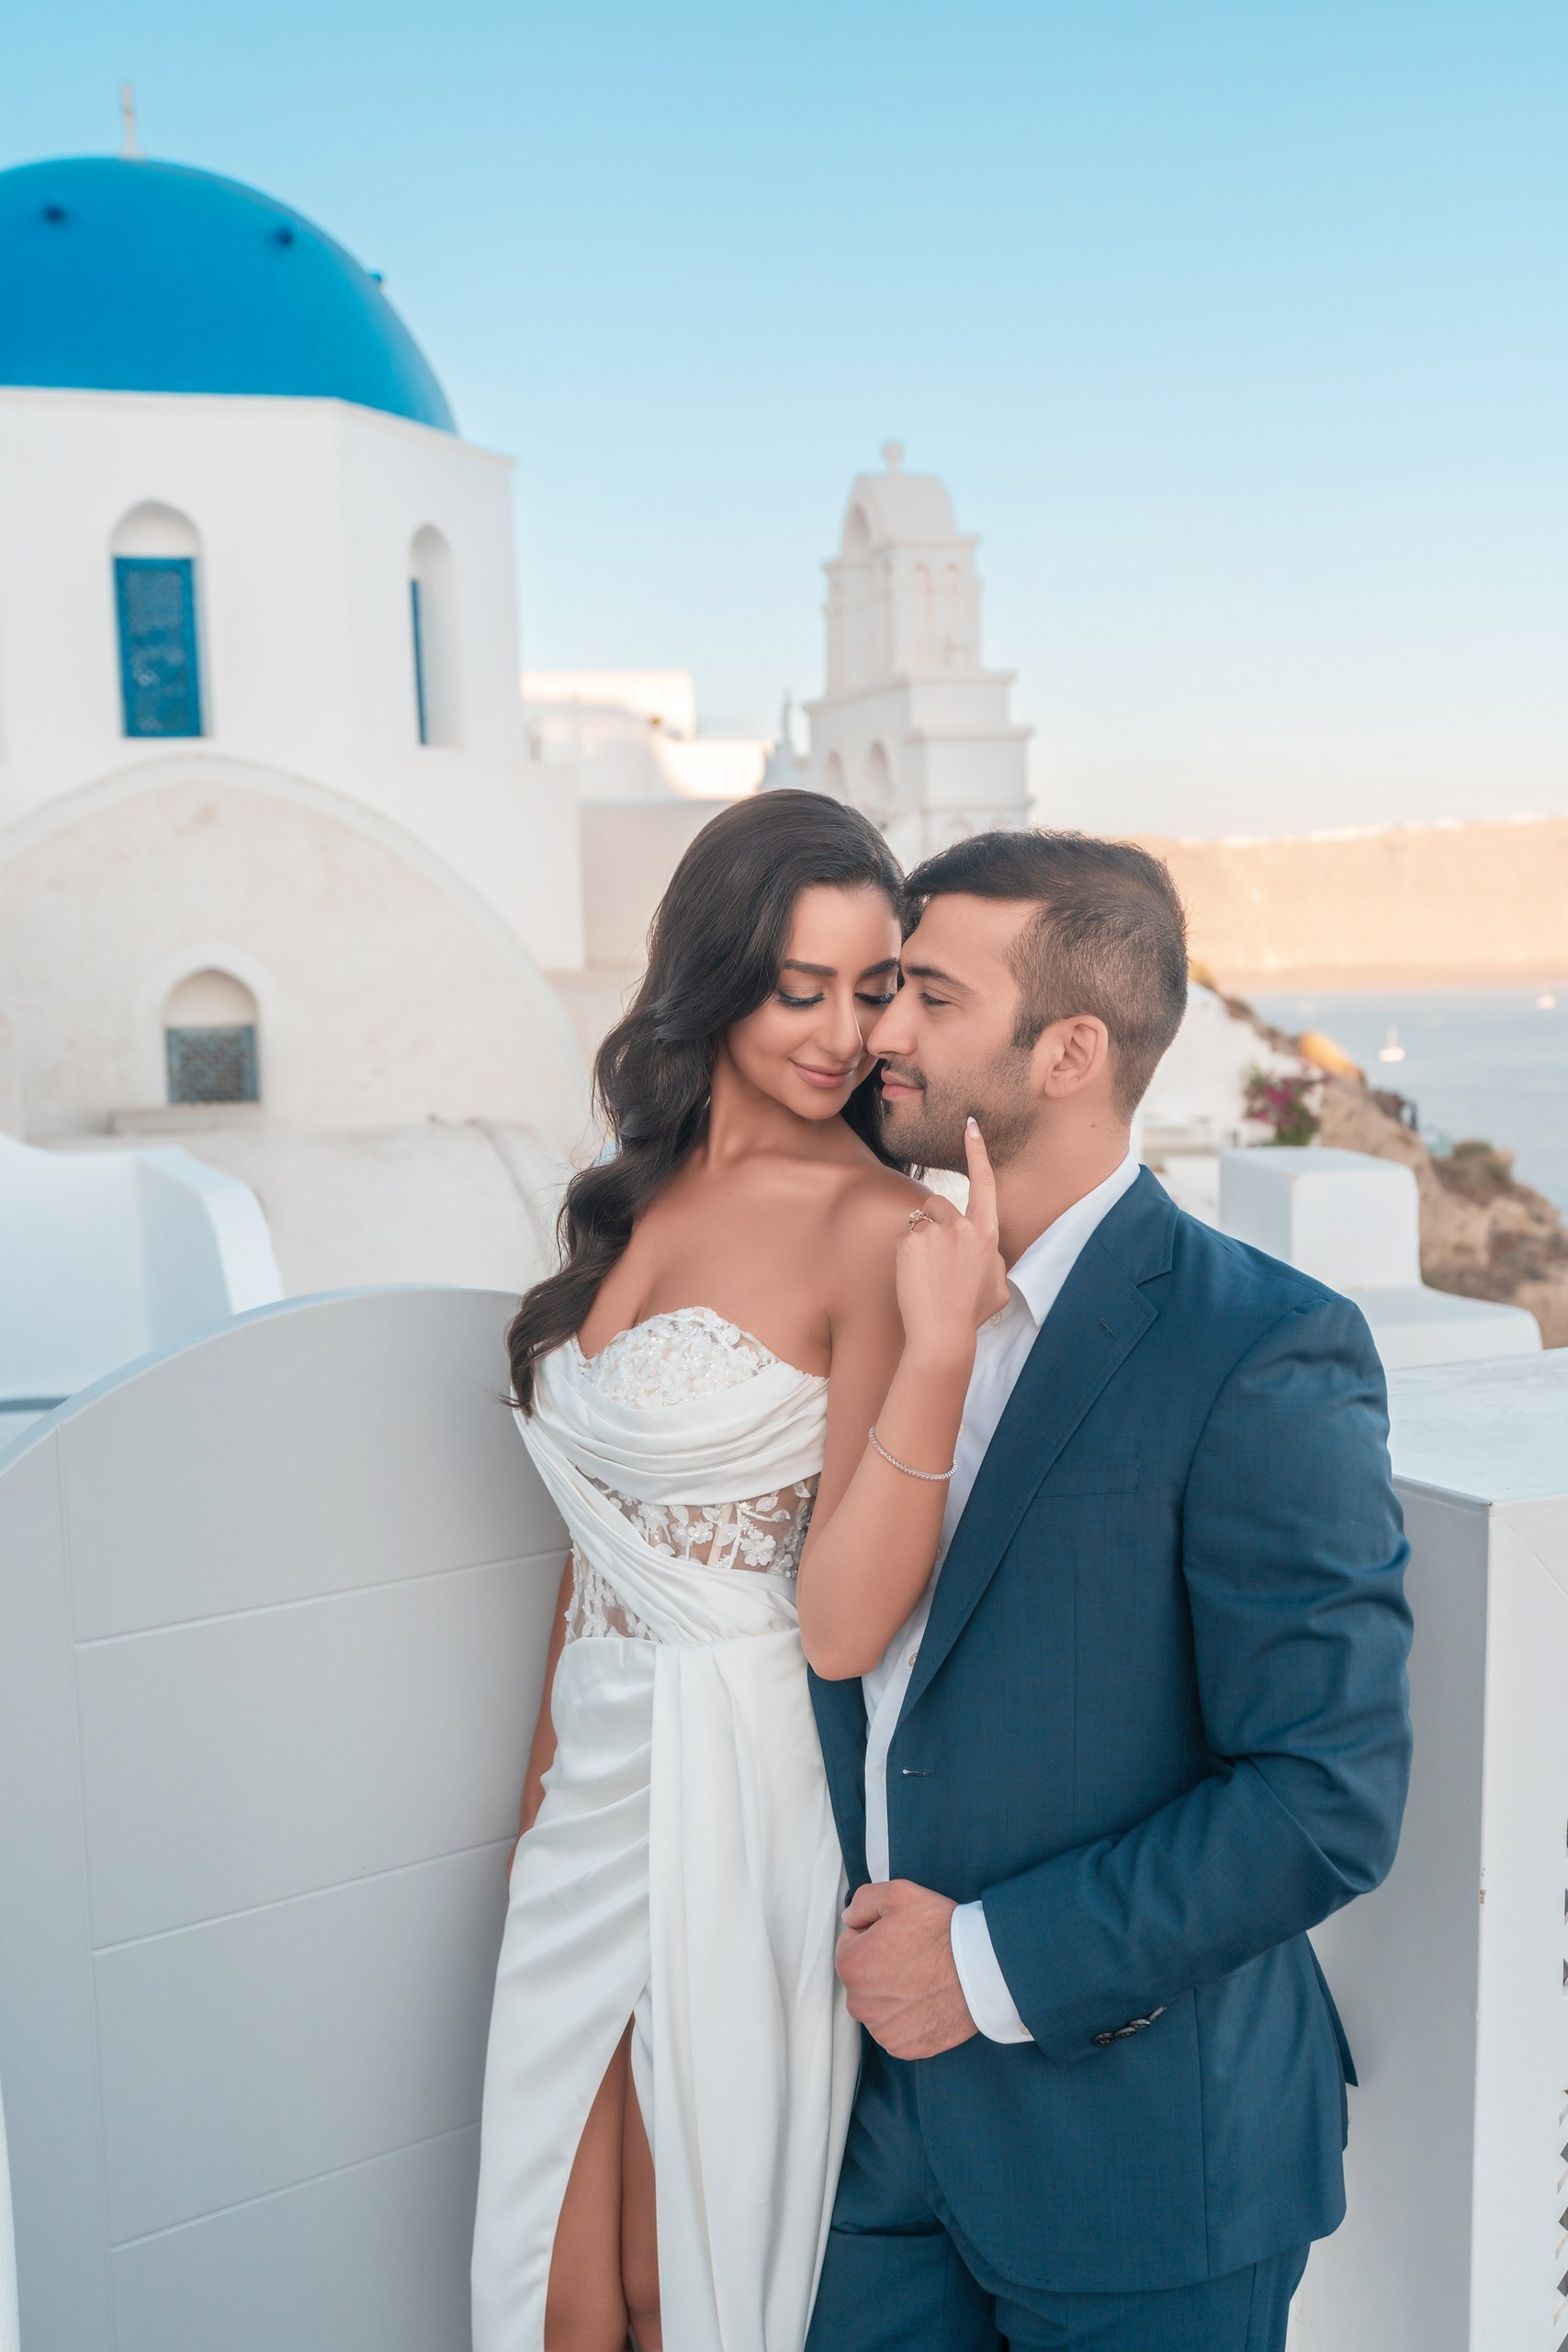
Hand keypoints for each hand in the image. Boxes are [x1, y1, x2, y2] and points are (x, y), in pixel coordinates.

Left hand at [835, 1879, 977, 2058]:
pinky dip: (908, 2019)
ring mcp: (881, 2028)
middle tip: (913, 1956)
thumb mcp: (899, 1894)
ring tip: (923, 1978)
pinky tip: (928, 2000)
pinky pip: (896, 2030)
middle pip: (863, 1979)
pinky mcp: (903, 2047)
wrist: (983, 1969)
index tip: (899, 1937)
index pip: (850, 1945)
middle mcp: (859, 2003)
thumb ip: (863, 1901)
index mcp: (851, 1964)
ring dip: (893, 1995)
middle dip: (880, 1967)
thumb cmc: (943, 1932)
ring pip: (878, 2006)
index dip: (875, 1936)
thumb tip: (850, 1917)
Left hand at [894, 1119, 1009, 1359]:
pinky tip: (914, 1280)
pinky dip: (905, 1257)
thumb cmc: (971, 1314)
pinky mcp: (909, 1242)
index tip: (970, 1125)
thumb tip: (985, 1251)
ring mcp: (934, 1232)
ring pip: (919, 1223)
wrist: (942, 1333)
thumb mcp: (998, 1286)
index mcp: (987, 1234)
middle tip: (935, 1261)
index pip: (984, 1183)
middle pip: (939, 1205)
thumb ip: (993, 1259)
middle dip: (933, 1223)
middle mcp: (962, 1226)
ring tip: (926, 1275)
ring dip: (919, 1241)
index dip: (977, 1152)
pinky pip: (903, 1240)